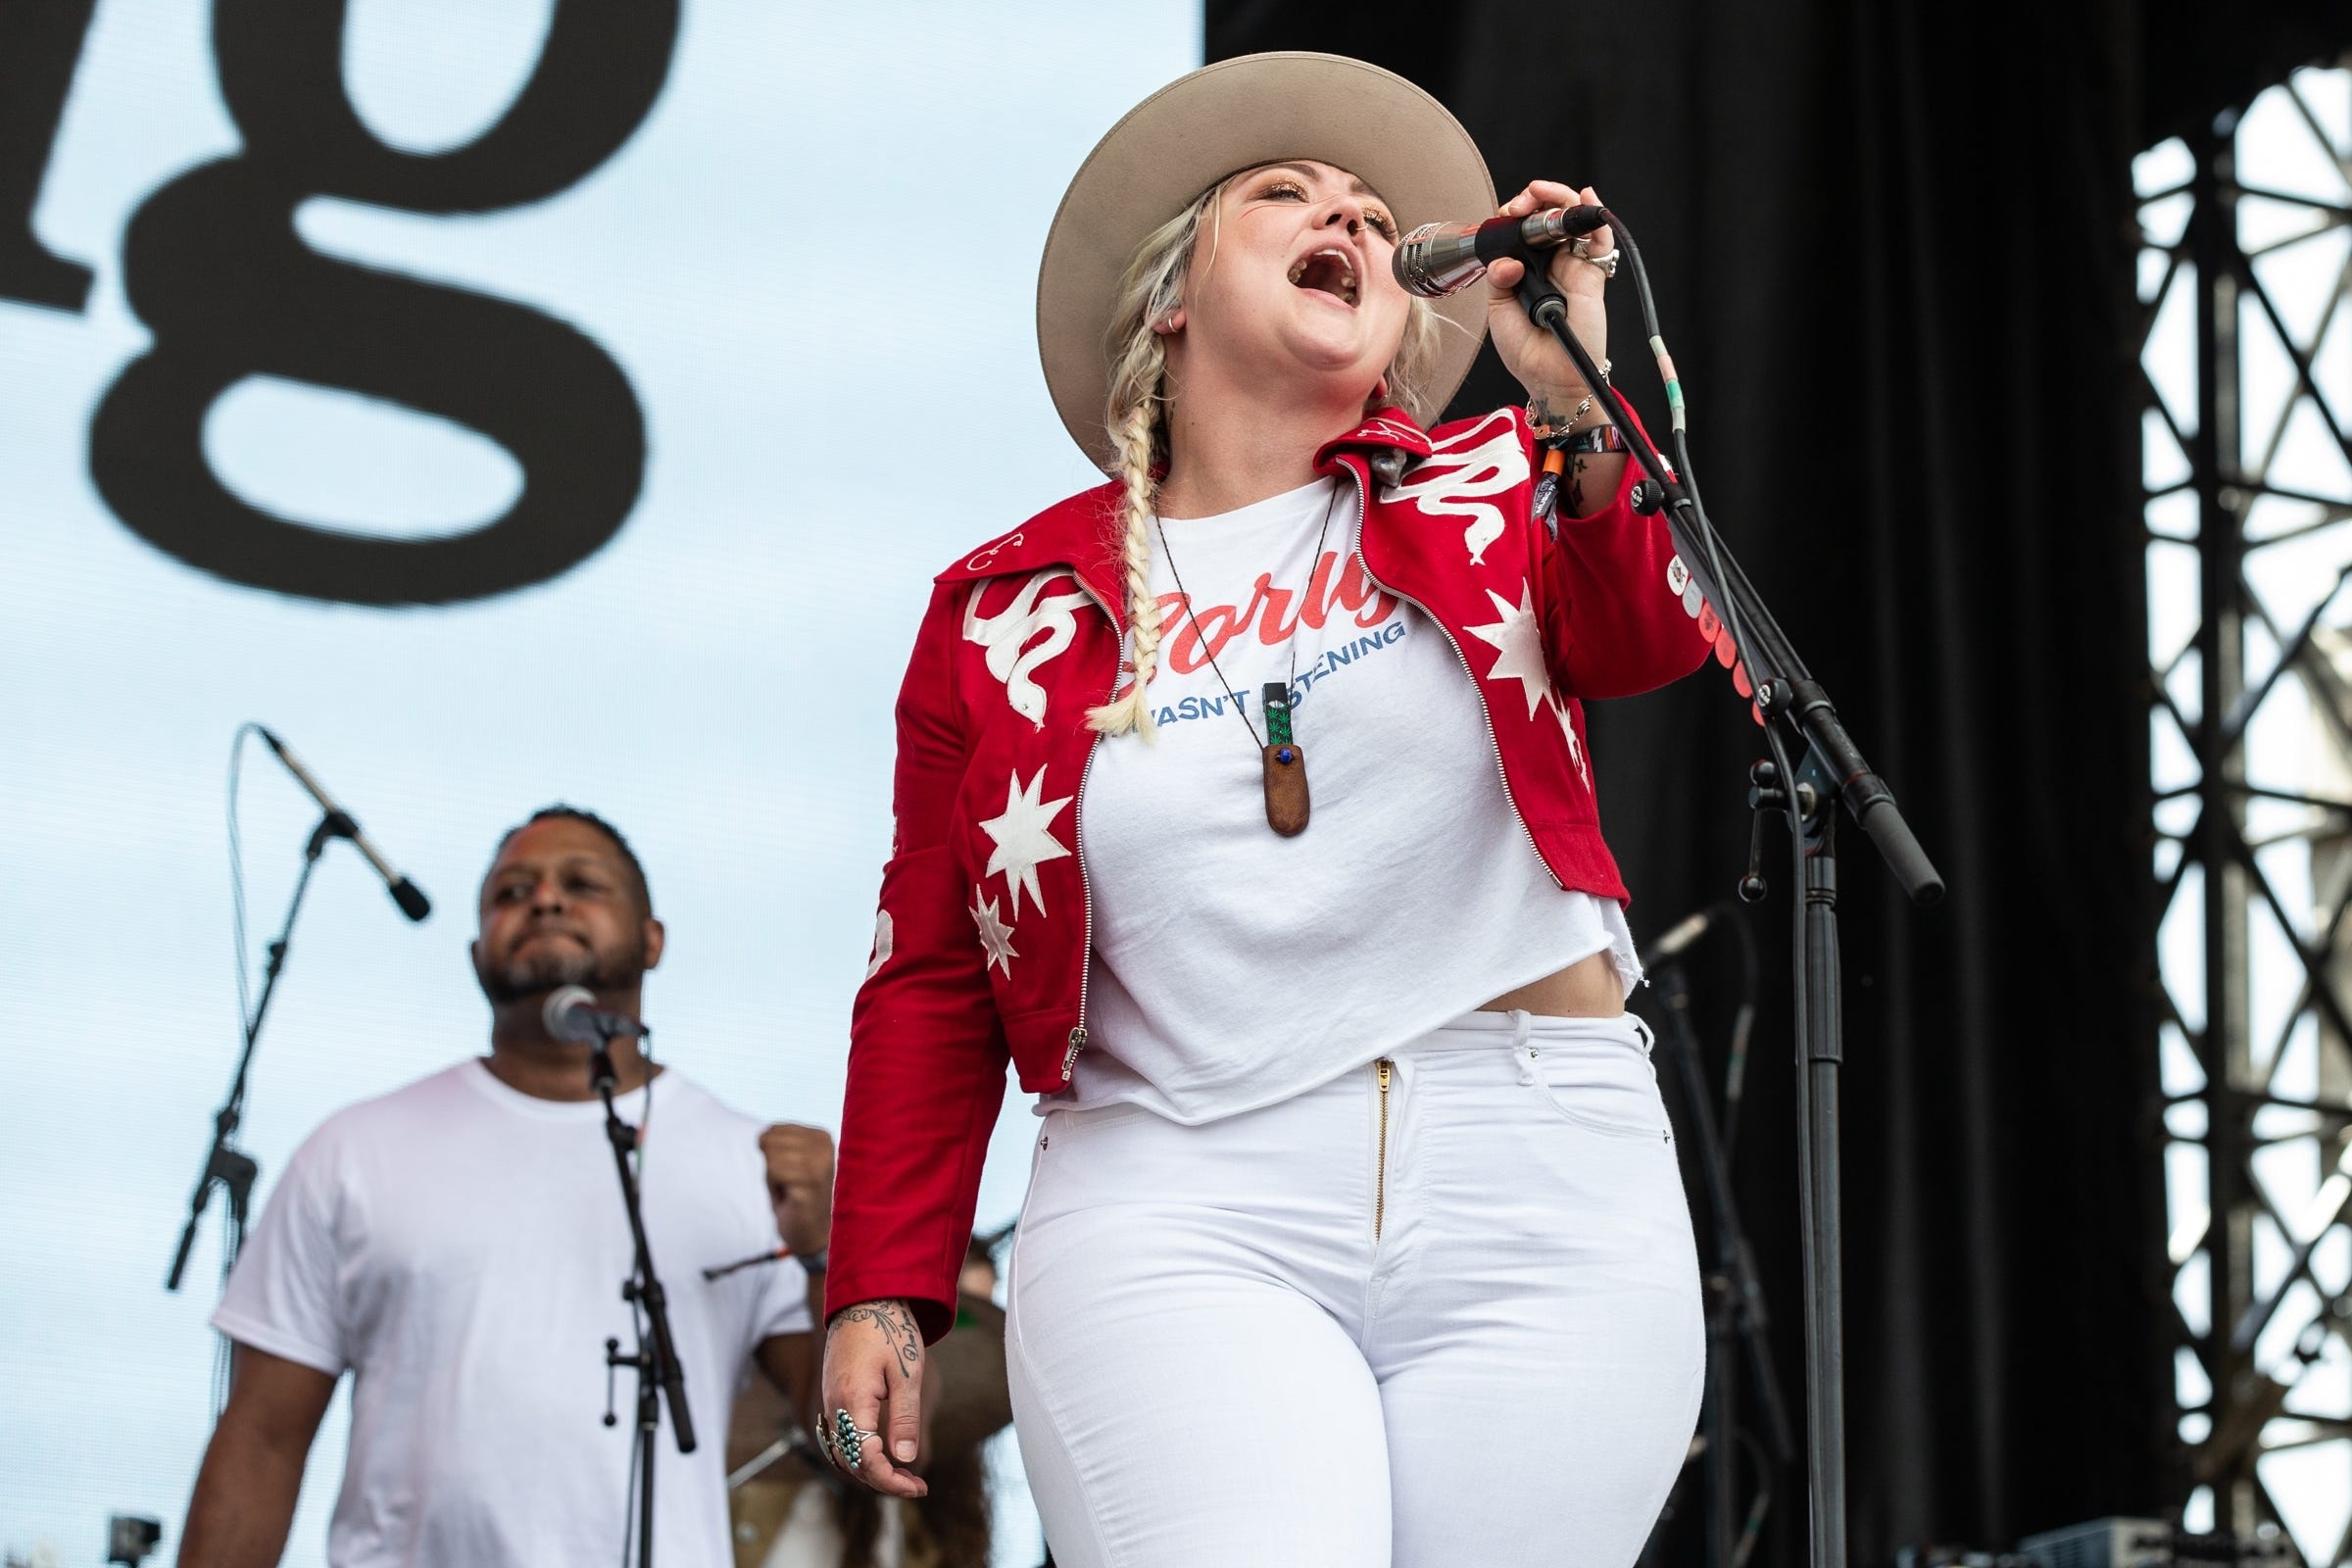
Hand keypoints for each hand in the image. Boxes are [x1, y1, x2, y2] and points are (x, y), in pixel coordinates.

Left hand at [759, 1123, 833, 1258]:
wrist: (813, 1233)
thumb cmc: (795, 1195)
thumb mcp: (786, 1160)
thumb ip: (774, 1141)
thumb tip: (761, 1138)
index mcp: (821, 1136)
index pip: (774, 1130)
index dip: (772, 1156)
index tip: (791, 1173)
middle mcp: (825, 1146)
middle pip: (770, 1142)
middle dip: (771, 1166)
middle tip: (789, 1184)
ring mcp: (820, 1164)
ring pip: (771, 1157)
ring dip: (773, 1179)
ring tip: (791, 1191)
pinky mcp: (811, 1183)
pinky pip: (774, 1172)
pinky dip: (776, 1189)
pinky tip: (791, 1198)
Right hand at [819, 1299, 928, 1496]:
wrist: (865, 1295)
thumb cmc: (890, 1329)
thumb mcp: (907, 1374)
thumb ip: (905, 1418)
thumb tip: (904, 1459)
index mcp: (852, 1402)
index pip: (866, 1461)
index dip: (890, 1481)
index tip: (917, 1488)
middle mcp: (834, 1407)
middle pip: (851, 1463)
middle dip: (882, 1481)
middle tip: (916, 1485)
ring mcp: (829, 1401)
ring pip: (842, 1453)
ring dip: (869, 1470)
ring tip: (902, 1474)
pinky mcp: (832, 1395)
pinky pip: (840, 1437)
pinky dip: (859, 1453)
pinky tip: (881, 1452)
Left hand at [1482, 180, 1614, 422]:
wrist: (1550, 378)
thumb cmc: (1526, 349)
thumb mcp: (1499, 310)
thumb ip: (1498, 280)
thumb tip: (1507, 260)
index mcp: (1528, 267)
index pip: (1526, 228)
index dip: (1517, 214)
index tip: (1505, 213)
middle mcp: (1552, 262)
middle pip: (1551, 216)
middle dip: (1535, 199)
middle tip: (1520, 203)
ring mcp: (1573, 266)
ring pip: (1574, 219)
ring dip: (1559, 199)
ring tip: (1541, 193)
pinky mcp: (1592, 276)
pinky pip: (1600, 241)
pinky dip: (1596, 216)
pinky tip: (1588, 198)